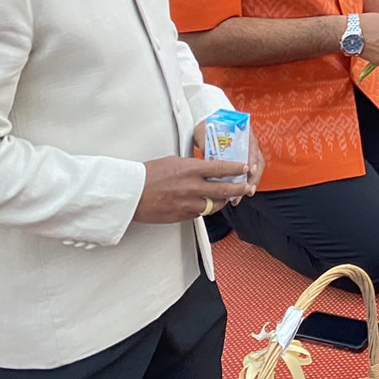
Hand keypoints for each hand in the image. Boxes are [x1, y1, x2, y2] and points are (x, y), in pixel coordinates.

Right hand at [134, 156, 251, 224]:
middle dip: (239, 188)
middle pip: (224, 190)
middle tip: (247, 186)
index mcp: (191, 170)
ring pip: (214, 205)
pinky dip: (205, 208)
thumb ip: (193, 166)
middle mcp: (192, 188)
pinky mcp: (182, 216)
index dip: (236, 169)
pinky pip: (200, 213)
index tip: (245, 167)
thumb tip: (205, 169)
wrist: (132, 193)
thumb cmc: (149, 174)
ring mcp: (188, 204)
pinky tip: (206, 204)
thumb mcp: (175, 162)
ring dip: (223, 201)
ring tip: (228, 197)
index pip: (221, 169)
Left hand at [189, 125, 265, 198]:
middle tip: (249, 188)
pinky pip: (247, 173)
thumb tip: (205, 152)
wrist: (210, 123)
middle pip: (257, 160)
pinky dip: (245, 184)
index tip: (250, 169)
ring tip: (246, 194)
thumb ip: (206, 141)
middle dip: (254, 176)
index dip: (253, 158)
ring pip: (254, 169)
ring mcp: (246, 153)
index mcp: (243, 133)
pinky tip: (238, 194)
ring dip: (251, 182)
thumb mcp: (205, 131)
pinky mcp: (241, 161)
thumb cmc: (210, 125)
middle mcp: (248, 143)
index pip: (252, 145)